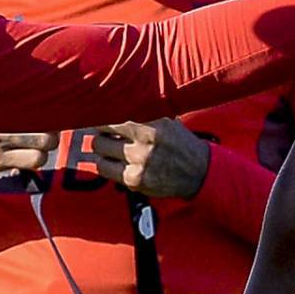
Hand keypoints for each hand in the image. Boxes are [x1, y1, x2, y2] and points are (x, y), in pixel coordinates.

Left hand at [89, 119, 210, 199]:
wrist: (199, 171)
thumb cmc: (180, 144)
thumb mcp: (165, 122)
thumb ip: (140, 117)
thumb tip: (113, 111)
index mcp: (150, 127)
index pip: (110, 122)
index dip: (98, 122)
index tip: (95, 121)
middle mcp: (143, 147)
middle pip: (100, 141)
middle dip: (98, 139)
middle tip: (100, 137)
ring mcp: (138, 166)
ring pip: (100, 160)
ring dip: (101, 155)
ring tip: (105, 151)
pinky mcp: (136, 182)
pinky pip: (110, 174)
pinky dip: (109, 168)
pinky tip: (114, 164)